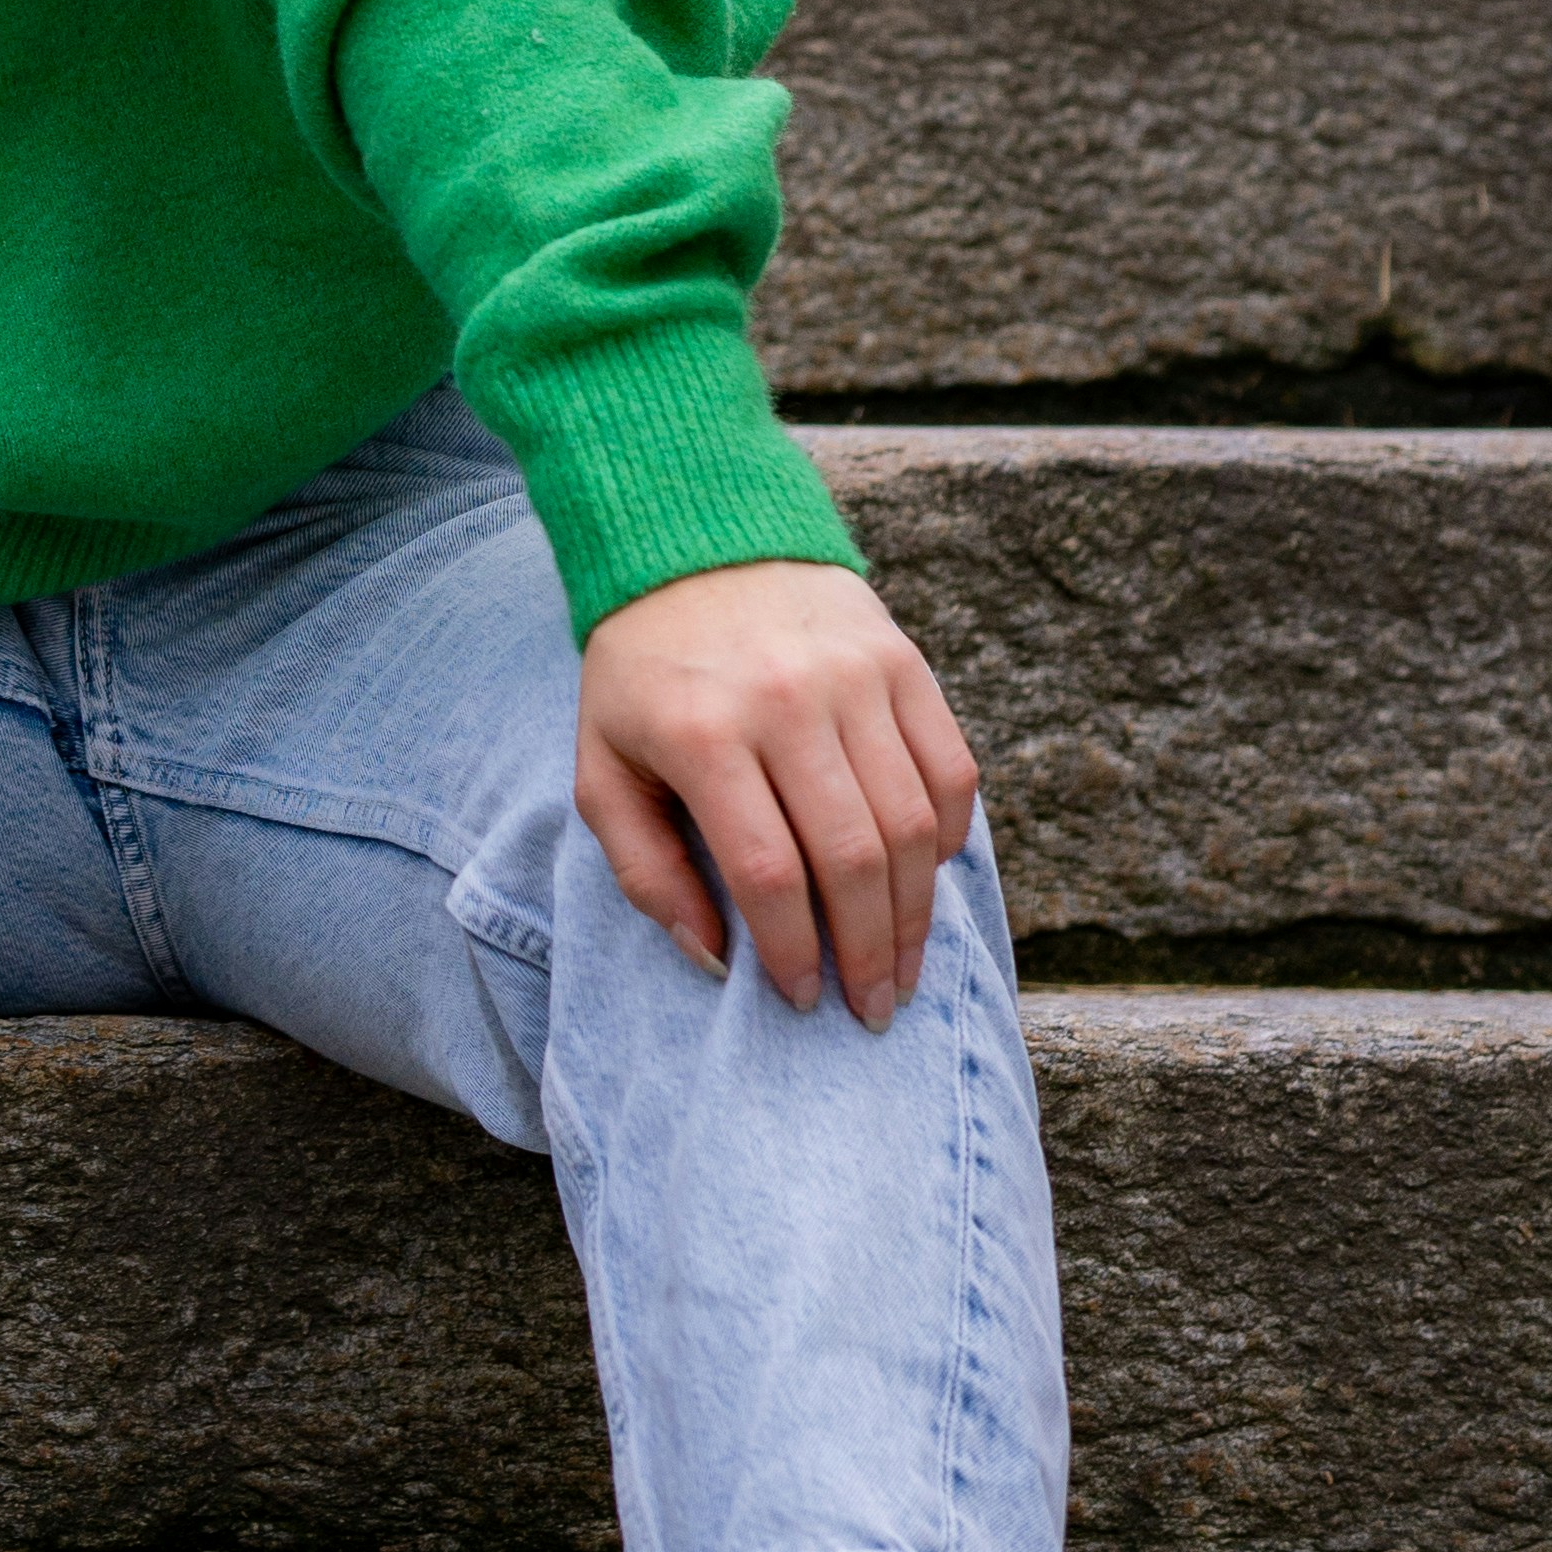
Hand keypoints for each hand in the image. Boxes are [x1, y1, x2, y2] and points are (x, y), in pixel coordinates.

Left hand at [574, 559, 978, 1031]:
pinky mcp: (902, 660)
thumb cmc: (641, 674)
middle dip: (867, 952)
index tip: (802, 1001)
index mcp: (702, 732)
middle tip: (873, 1010)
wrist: (695, 541)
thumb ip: (644, 868)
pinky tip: (927, 878)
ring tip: (904, 968)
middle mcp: (786, 700)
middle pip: (852, 856)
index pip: (768, 871)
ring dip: (915, 912)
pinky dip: (947, 835)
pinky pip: (950, 767)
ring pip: (910, 821)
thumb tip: (712, 958)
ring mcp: (854, 675)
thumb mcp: (602, 765)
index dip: (793, 952)